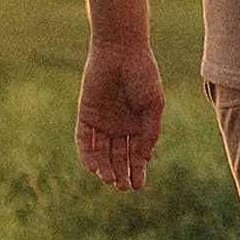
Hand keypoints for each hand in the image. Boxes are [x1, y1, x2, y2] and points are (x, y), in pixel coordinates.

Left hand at [77, 39, 164, 191]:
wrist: (122, 51)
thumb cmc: (143, 75)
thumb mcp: (154, 105)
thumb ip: (150, 131)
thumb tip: (146, 157)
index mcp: (138, 126)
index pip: (136, 155)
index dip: (137, 171)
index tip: (138, 186)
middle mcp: (119, 127)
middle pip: (118, 157)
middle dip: (121, 173)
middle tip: (123, 187)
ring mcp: (102, 122)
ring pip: (101, 153)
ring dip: (105, 168)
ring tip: (110, 180)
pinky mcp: (86, 115)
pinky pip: (85, 140)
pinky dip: (88, 155)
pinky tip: (94, 168)